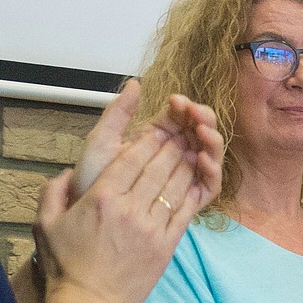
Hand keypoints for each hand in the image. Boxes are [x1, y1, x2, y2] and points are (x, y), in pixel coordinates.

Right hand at [33, 125, 206, 302]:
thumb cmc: (64, 264)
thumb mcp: (45, 223)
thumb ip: (52, 192)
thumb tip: (67, 173)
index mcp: (101, 198)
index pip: (130, 160)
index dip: (146, 142)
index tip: (156, 131)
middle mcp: (129, 208)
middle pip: (156, 169)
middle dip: (171, 148)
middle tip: (181, 135)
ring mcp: (151, 228)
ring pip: (173, 188)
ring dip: (185, 168)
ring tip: (192, 152)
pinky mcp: (166, 247)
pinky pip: (184, 215)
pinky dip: (192, 196)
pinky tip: (197, 184)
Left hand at [77, 86, 223, 206]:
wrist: (89, 219)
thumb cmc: (91, 183)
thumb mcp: (101, 141)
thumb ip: (118, 113)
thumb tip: (137, 84)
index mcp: (154, 140)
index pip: (181, 118)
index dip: (185, 107)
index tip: (179, 101)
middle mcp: (173, 157)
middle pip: (200, 134)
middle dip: (203, 120)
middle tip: (197, 116)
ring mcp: (185, 179)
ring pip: (209, 156)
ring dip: (212, 142)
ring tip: (203, 133)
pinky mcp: (191, 201)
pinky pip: (210, 185)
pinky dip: (213, 170)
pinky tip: (203, 159)